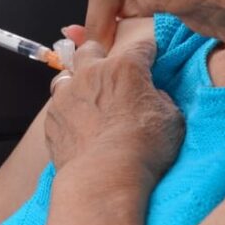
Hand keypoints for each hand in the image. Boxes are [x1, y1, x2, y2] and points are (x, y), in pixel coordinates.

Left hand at [44, 37, 181, 183]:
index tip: (150, 56)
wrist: (104, 176)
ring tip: (86, 100)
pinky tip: (76, 127)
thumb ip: (161, 100)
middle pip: (91, 49)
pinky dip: (67, 112)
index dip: (148, 52)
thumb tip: (153, 95)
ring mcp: (67, 93)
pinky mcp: (52, 116)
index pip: (141, 48)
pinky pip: (57, 106)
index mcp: (125, 68)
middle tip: (109, 74)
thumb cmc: (144, 148)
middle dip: (100, 56)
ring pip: (66, 75)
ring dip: (76, 83)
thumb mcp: (172, 121)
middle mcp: (92, 73)